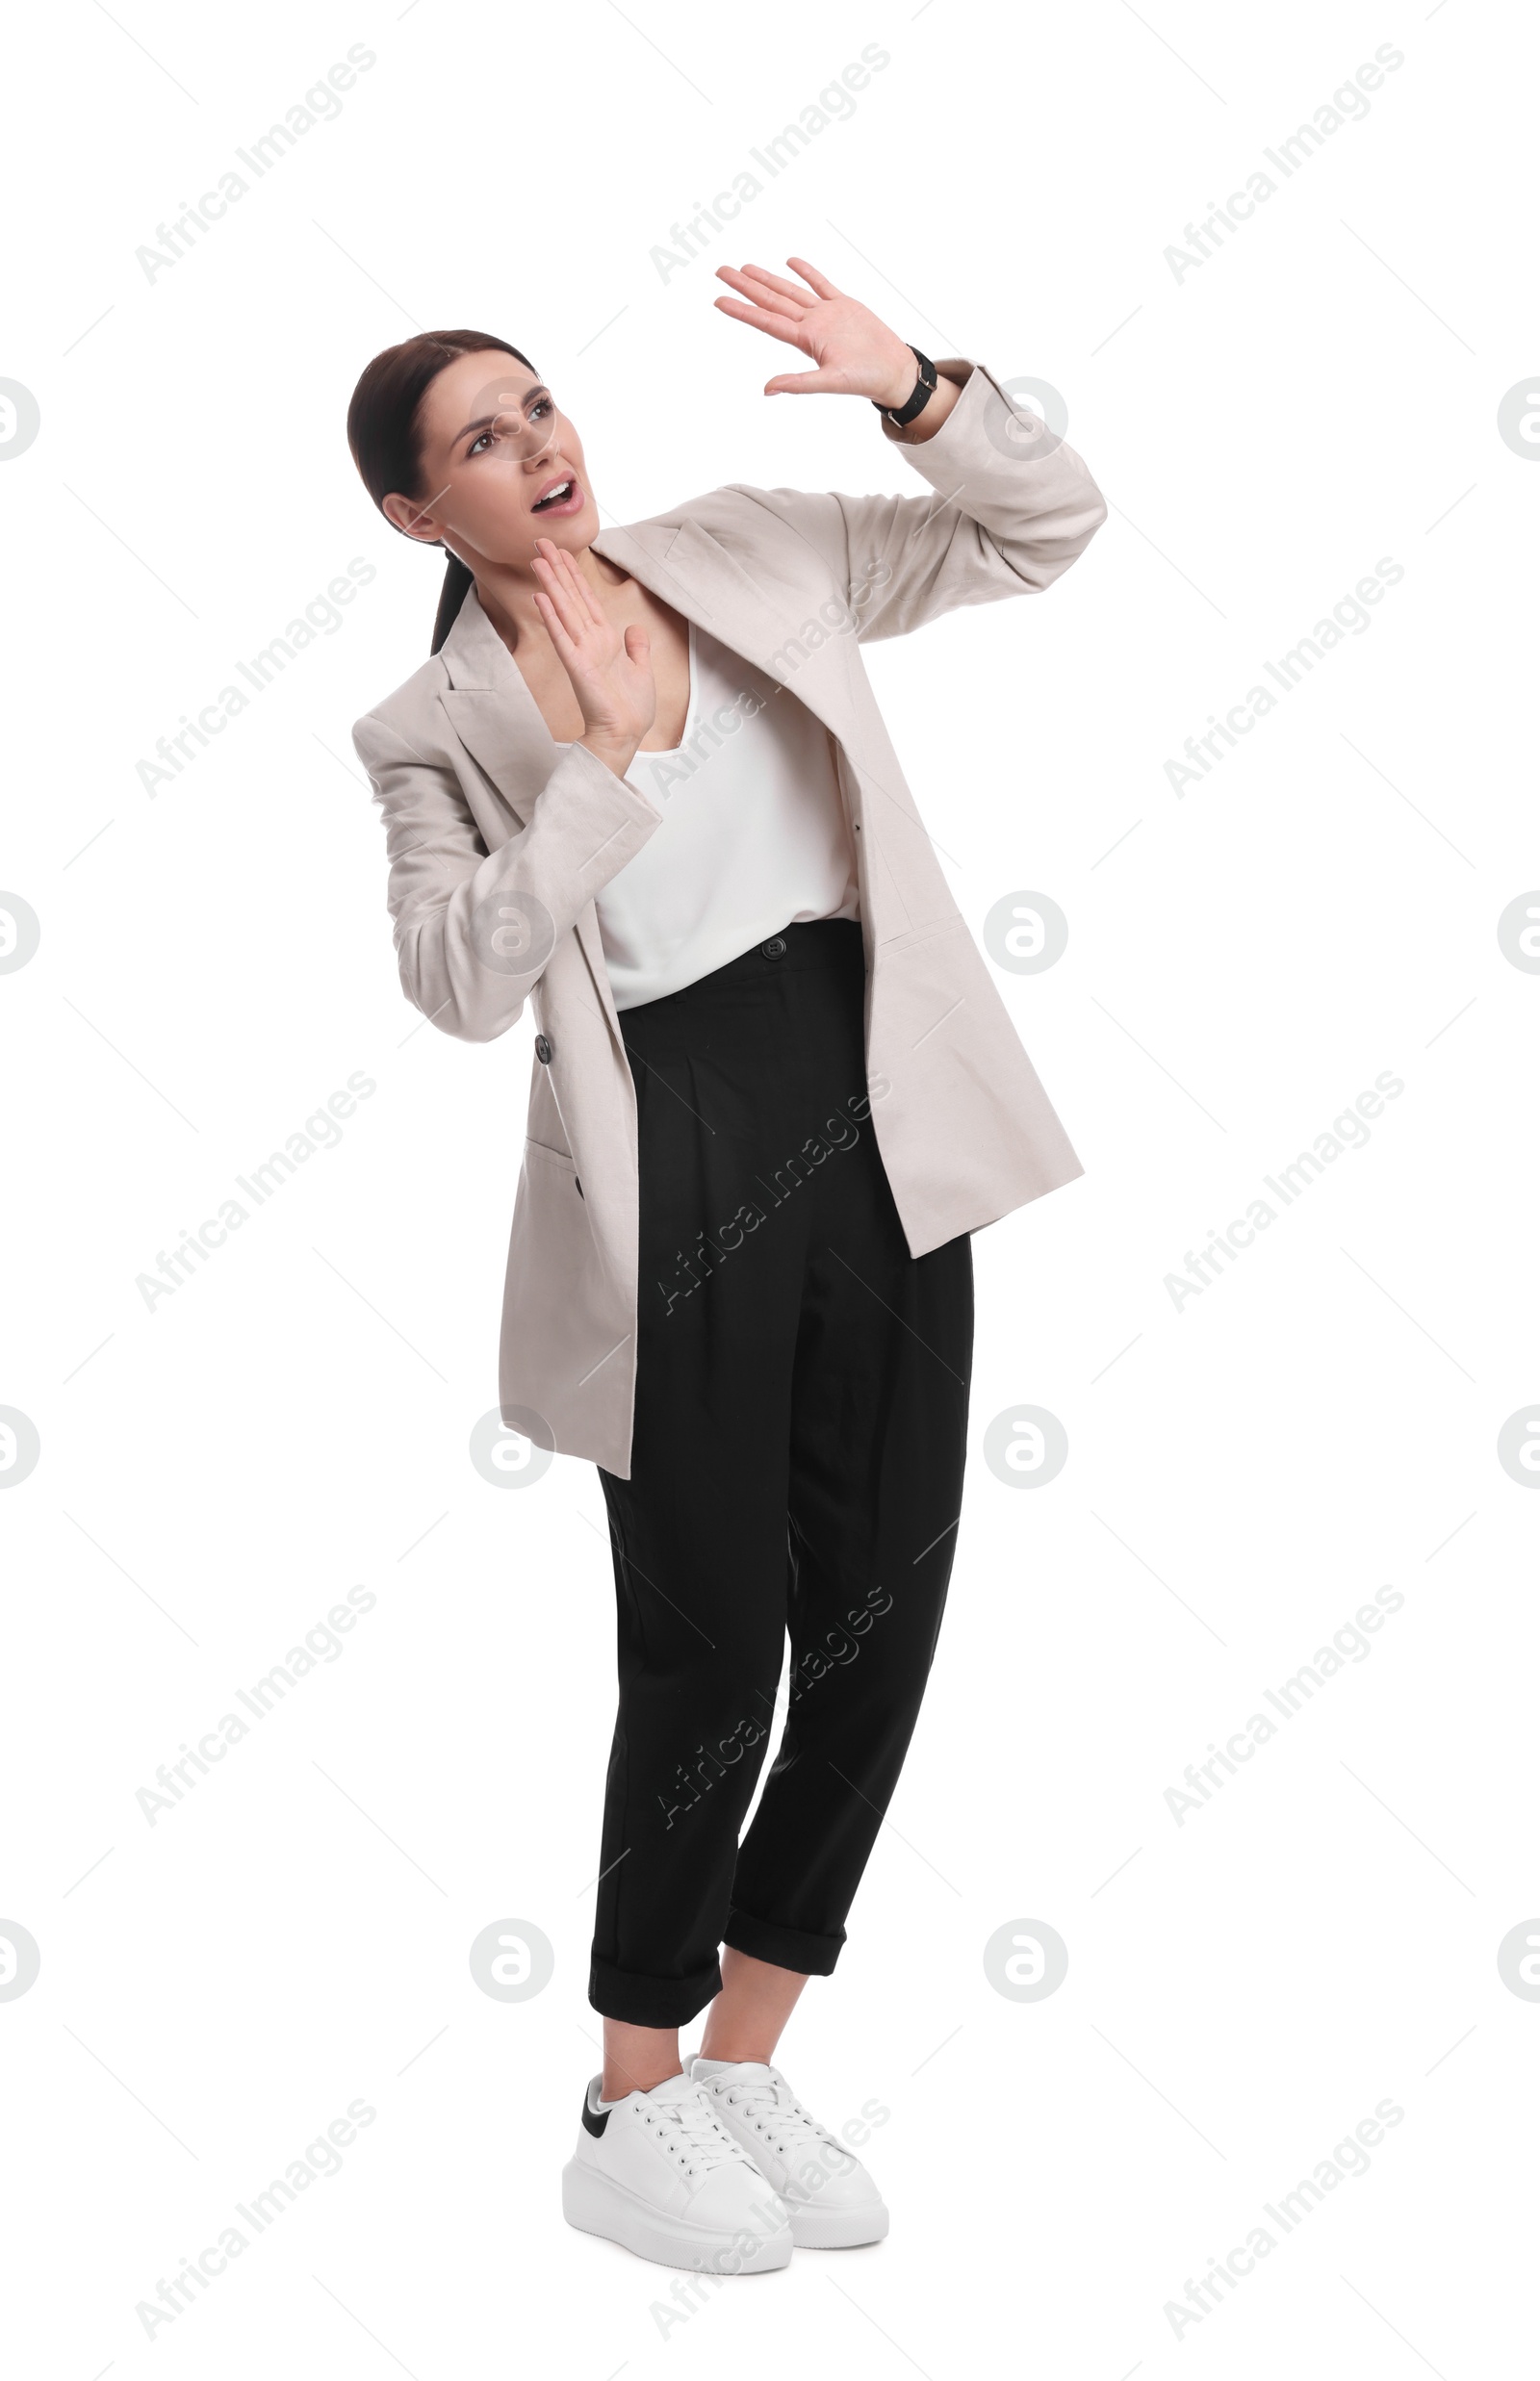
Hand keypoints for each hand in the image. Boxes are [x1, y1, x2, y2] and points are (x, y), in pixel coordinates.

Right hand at [530, 537, 655, 778]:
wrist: (625, 734)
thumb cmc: (631, 709)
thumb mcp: (642, 670)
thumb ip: (637, 647)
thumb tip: (634, 627)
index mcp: (605, 640)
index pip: (587, 600)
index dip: (575, 575)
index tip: (562, 552)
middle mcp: (590, 642)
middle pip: (572, 597)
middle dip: (558, 569)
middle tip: (541, 542)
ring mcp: (581, 652)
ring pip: (565, 610)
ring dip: (551, 584)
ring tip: (537, 560)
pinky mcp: (577, 666)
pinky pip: (562, 637)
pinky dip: (553, 617)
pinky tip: (542, 598)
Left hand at [713, 256, 918, 407]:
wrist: (893, 371)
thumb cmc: (865, 380)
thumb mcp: (830, 382)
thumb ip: (799, 384)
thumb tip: (767, 390)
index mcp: (805, 339)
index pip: (766, 320)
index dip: (742, 310)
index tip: (718, 300)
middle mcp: (811, 324)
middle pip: (772, 300)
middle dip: (746, 286)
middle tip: (721, 271)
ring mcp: (826, 314)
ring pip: (791, 290)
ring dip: (768, 279)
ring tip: (746, 267)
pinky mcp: (844, 305)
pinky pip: (821, 284)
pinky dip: (806, 272)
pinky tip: (790, 262)